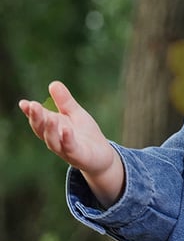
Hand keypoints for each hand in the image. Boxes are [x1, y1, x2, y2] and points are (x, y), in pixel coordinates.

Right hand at [19, 81, 123, 206]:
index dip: (30, 112)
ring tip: (49, 117)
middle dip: (36, 118)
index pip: (39, 119)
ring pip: (52, 142)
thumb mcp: (75, 114)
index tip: (24, 103)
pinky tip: (66, 130)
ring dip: (49, 130)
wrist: (102, 156)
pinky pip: (70, 148)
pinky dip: (67, 140)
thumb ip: (64, 101)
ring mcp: (66, 149)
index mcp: (53, 128)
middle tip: (32, 106)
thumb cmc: (85, 134)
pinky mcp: (78, 156)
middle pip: (41, 130)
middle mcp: (56, 139)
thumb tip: (53, 83)